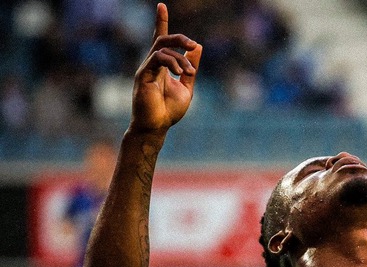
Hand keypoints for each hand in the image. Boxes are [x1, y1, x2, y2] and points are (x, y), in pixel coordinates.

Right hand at [130, 3, 201, 133]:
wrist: (157, 127)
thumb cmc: (169, 112)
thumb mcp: (186, 87)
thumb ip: (190, 68)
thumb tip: (198, 47)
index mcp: (162, 66)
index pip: (161, 40)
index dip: (161, 23)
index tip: (161, 6)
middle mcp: (152, 64)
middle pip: (163, 39)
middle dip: (179, 38)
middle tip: (192, 45)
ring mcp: (146, 68)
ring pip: (162, 49)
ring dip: (180, 58)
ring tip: (189, 71)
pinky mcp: (143, 74)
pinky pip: (157, 58)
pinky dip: (171, 62)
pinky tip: (180, 72)